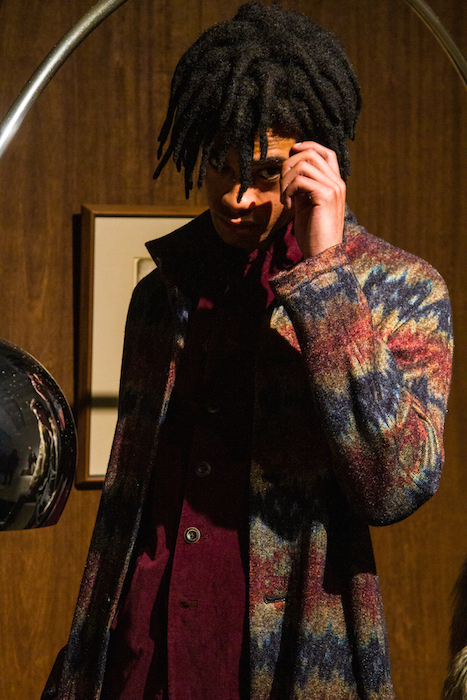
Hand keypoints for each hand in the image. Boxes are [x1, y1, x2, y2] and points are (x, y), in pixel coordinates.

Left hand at [280, 141, 345, 257]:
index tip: (292, 152)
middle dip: (289, 166)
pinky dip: (288, 190)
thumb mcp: (306, 205)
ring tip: (285, 199)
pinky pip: (300, 180)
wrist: (322, 256)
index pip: (326, 152)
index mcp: (335, 184)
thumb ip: (302, 187)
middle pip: (311, 154)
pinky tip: (288, 206)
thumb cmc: (313, 234)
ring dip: (287, 179)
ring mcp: (334, 188)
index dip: (308, 146)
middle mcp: (338, 183)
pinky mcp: (326, 196)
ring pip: (304, 164)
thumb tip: (289, 170)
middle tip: (283, 187)